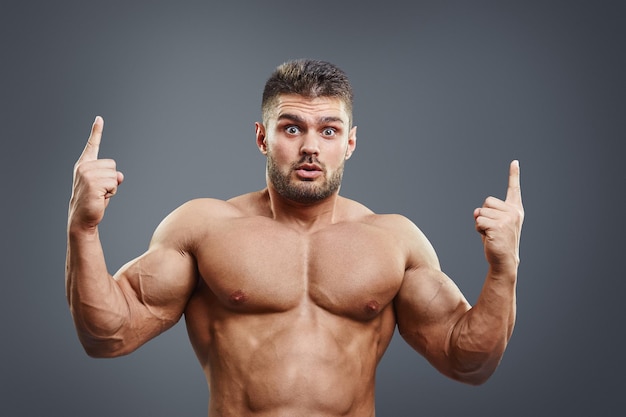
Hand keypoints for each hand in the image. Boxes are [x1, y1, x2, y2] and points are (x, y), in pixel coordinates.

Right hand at [69, 116, 123, 230]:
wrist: (82, 218)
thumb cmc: (93, 201)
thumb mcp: (103, 185)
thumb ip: (111, 176)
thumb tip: (119, 176)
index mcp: (84, 165)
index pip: (92, 145)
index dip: (96, 131)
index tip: (99, 119)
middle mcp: (84, 167)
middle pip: (113, 165)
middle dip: (111, 180)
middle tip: (99, 191)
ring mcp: (87, 174)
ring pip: (114, 175)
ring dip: (111, 187)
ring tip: (99, 194)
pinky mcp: (92, 183)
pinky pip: (114, 183)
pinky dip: (111, 192)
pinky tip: (99, 197)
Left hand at [474, 160, 523, 270]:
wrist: (504, 260)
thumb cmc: (497, 241)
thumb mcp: (493, 224)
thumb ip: (486, 213)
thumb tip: (476, 211)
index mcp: (515, 209)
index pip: (514, 189)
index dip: (514, 175)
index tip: (515, 162)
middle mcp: (513, 212)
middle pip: (487, 202)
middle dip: (484, 214)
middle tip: (492, 229)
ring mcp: (507, 219)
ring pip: (481, 212)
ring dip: (480, 224)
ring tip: (491, 234)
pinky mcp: (498, 226)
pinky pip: (478, 221)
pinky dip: (478, 229)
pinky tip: (488, 237)